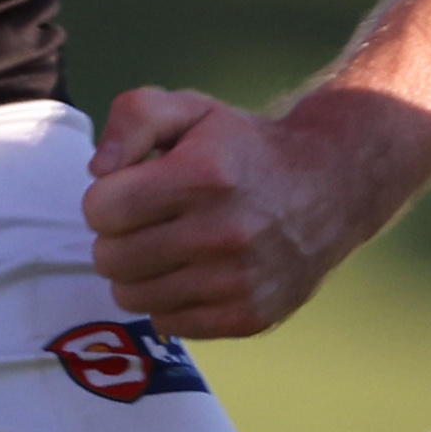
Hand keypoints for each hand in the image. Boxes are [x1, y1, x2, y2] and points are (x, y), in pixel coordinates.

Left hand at [85, 84, 430, 338]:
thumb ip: (133, 118)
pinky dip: (170, 300)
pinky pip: (168, 322)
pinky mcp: (247, 316)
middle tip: (151, 221)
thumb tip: (98, 174)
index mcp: (203, 175)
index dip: (108, 197)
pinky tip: (195, 274)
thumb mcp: (191, 109)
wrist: (332, 187)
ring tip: (170, 248)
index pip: (101, 210)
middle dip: (119, 236)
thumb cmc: (245, 149)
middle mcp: (223, 232)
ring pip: (131, 296)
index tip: (134, 191)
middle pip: (110, 258)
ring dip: (139, 272)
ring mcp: (237, 282)